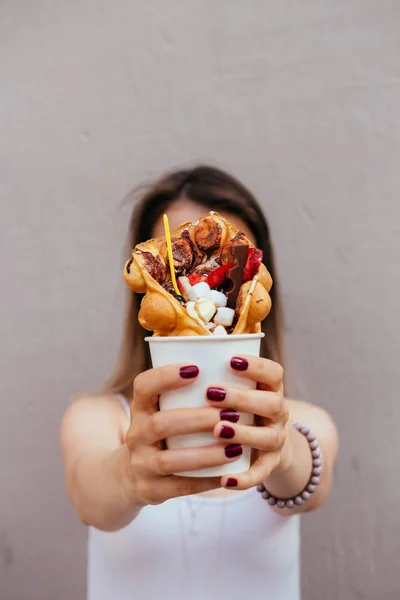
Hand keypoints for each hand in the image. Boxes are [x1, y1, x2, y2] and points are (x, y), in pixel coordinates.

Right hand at [124, 364, 249, 505]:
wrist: (130, 475)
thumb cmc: (160, 431)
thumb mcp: (160, 408)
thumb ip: (185, 389)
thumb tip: (223, 347)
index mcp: (139, 408)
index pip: (143, 386)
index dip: (166, 376)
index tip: (196, 369)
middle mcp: (135, 435)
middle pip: (161, 424)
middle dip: (197, 418)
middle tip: (231, 413)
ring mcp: (141, 464)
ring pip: (170, 460)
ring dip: (206, 454)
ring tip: (236, 446)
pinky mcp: (151, 490)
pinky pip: (179, 487)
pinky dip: (205, 481)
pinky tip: (228, 474)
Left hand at [206, 355, 289, 489]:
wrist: (261, 449)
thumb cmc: (236, 409)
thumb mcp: (235, 388)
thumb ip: (217, 371)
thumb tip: (185, 341)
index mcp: (269, 389)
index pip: (274, 373)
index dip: (256, 366)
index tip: (230, 360)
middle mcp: (277, 413)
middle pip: (271, 403)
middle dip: (242, 397)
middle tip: (211, 393)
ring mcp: (275, 440)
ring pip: (268, 437)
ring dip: (244, 433)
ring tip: (218, 430)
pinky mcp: (268, 466)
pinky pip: (260, 474)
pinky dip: (245, 479)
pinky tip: (225, 480)